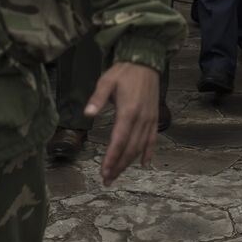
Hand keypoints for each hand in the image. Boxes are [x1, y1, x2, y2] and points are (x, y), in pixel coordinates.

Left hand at [85, 61, 159, 184]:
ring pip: (140, 146)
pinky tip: (144, 163)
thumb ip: (97, 99)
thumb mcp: (106, 81)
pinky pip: (153, 138)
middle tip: (107, 179)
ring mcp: (150, 119)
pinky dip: (149, 152)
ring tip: (118, 174)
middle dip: (118, 166)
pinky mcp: (155, 117)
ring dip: (129, 162)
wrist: (146, 61)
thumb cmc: (124, 71)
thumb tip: (87, 114)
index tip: (104, 172)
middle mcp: (141, 118)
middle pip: (130, 148)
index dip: (112, 158)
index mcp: (128, 111)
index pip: (119, 141)